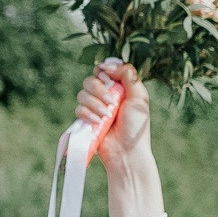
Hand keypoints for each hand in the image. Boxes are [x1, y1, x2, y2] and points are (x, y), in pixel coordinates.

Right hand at [77, 60, 163, 216]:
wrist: (127, 152)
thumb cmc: (137, 127)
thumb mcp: (139, 97)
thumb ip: (128, 75)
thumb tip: (107, 64)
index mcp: (120, 87)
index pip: (104, 70)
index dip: (104, 72)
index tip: (109, 80)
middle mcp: (106, 95)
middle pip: (90, 80)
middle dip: (99, 90)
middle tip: (111, 104)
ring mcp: (95, 107)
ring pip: (82, 93)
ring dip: (94, 104)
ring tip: (106, 117)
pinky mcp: (87, 120)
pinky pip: (78, 109)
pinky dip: (88, 114)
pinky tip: (98, 123)